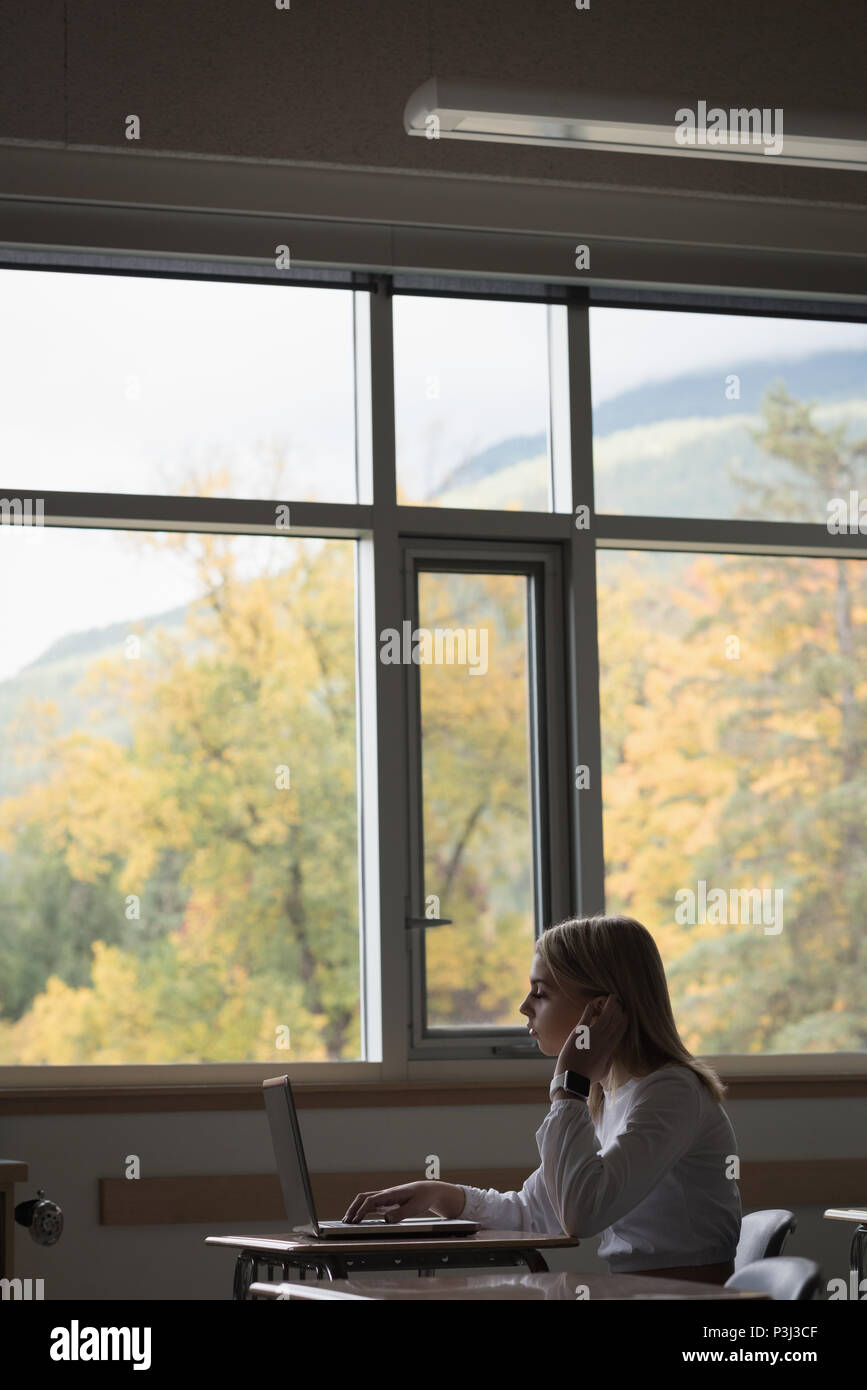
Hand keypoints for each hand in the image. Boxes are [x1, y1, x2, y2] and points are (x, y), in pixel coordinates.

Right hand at [342, 1179, 460, 1223]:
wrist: (428, 1190)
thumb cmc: (422, 1197)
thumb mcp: (415, 1207)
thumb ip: (401, 1213)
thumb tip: (386, 1219)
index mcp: (391, 1194)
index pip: (371, 1201)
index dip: (361, 1211)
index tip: (355, 1220)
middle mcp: (385, 1194)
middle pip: (363, 1198)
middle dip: (353, 1209)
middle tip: (345, 1221)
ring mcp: (385, 1198)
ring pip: (365, 1200)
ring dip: (355, 1209)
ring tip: (347, 1221)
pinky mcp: (387, 1202)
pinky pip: (371, 1205)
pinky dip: (362, 1210)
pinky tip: (358, 1218)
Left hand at [554, 994, 627, 1085]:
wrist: (571, 1079)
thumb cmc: (587, 1077)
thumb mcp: (603, 1071)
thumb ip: (609, 1060)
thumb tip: (611, 1054)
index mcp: (609, 1050)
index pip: (620, 1031)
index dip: (624, 1020)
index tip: (627, 1012)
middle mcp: (602, 1041)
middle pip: (614, 1022)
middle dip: (619, 1010)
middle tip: (621, 1000)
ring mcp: (591, 1036)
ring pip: (604, 1018)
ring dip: (609, 1006)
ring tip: (612, 997)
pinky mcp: (578, 1034)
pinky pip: (586, 1018)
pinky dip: (590, 1010)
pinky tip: (592, 1003)